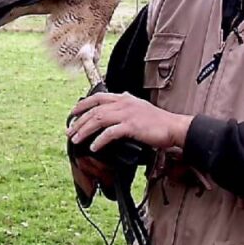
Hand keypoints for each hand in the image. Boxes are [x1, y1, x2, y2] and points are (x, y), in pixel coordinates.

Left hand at [67, 92, 192, 152]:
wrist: (174, 127)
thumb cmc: (159, 122)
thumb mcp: (140, 108)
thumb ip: (128, 105)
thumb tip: (118, 105)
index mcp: (125, 98)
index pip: (98, 97)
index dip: (83, 104)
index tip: (73, 113)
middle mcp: (124, 103)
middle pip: (95, 109)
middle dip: (79, 121)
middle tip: (69, 132)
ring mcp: (128, 114)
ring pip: (99, 119)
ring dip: (84, 130)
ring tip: (76, 139)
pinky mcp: (132, 126)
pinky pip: (110, 133)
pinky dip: (99, 140)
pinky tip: (94, 147)